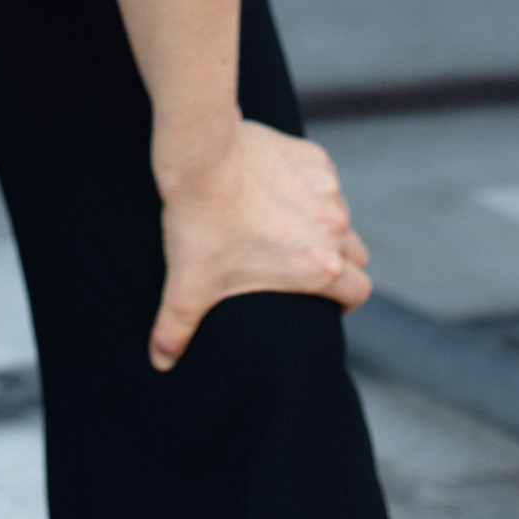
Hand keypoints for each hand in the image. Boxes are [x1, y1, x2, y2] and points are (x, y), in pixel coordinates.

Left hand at [148, 119, 370, 370]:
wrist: (201, 157)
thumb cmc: (202, 223)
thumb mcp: (189, 286)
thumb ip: (176, 329)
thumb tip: (161, 361)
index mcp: (318, 266)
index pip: (358, 292)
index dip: (345, 301)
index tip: (325, 302)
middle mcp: (333, 227)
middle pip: (355, 255)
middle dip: (338, 264)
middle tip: (301, 265)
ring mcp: (328, 189)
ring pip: (340, 216)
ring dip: (323, 224)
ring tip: (285, 226)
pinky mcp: (314, 157)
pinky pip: (324, 181)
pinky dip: (310, 188)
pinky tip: (276, 189)